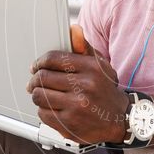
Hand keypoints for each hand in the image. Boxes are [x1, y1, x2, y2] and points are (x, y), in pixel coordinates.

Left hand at [26, 24, 127, 143]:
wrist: (120, 119)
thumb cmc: (105, 90)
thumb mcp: (100, 66)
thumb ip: (84, 47)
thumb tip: (74, 29)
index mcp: (91, 68)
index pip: (54, 59)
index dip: (40, 62)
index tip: (36, 66)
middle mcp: (85, 86)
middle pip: (43, 78)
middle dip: (34, 80)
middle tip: (34, 83)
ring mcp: (77, 106)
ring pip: (40, 96)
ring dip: (37, 95)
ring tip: (43, 95)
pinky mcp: (70, 124)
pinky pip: (43, 113)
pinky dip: (44, 111)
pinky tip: (52, 109)